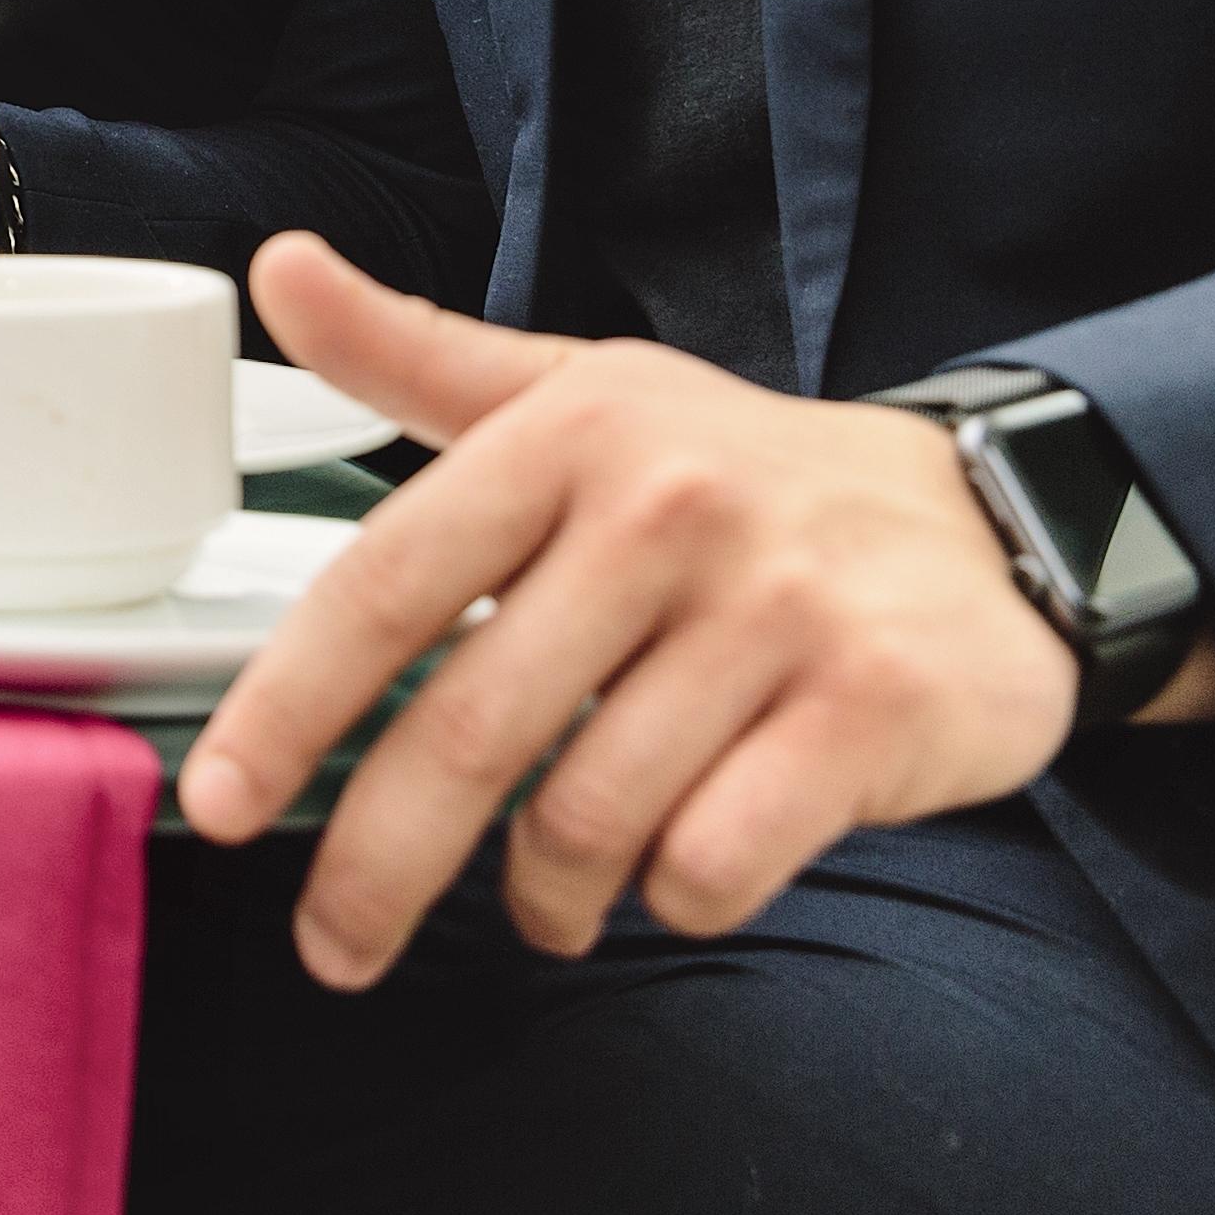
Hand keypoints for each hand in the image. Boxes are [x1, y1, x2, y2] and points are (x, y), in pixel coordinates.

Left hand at [183, 237, 1080, 987]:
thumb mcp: (581, 394)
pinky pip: (712, 863)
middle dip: (380, 867)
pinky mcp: (873, 708)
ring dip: (545, 896)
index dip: (287, 706)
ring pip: (589, 819)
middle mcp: (667, 510)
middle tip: (334, 945)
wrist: (995, 521)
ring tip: (547, 904)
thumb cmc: (746, 477)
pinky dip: (672, 899)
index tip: (220, 803)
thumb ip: (414, 356)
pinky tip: (676, 874)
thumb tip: (275, 269)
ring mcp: (777, 610)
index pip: (387, 586)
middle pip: (474, 731)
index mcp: (569, 435)